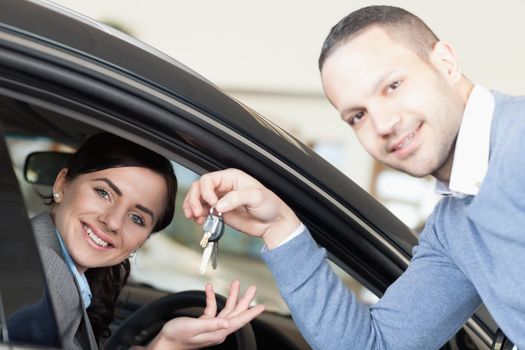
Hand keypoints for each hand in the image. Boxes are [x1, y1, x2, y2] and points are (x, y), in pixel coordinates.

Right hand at [145, 280, 264, 349]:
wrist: (165, 341)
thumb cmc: (177, 336)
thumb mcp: (194, 328)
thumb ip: (212, 325)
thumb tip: (228, 324)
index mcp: (218, 332)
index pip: (239, 321)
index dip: (251, 313)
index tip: (262, 306)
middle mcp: (217, 329)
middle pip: (236, 313)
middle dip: (244, 300)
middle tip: (253, 288)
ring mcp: (211, 326)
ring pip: (226, 309)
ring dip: (231, 296)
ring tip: (236, 283)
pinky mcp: (204, 322)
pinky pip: (212, 308)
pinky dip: (211, 298)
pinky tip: (209, 288)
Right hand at [183, 168, 300, 247]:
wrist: (273, 224)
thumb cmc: (269, 206)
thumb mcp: (256, 197)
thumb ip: (236, 198)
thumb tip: (218, 205)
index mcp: (231, 178)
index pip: (208, 179)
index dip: (205, 191)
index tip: (212, 203)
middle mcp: (223, 187)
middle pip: (198, 188)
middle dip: (194, 199)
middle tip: (197, 212)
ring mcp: (219, 200)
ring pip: (197, 199)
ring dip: (192, 207)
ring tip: (196, 217)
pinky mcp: (218, 212)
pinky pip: (202, 211)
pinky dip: (196, 215)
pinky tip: (199, 221)